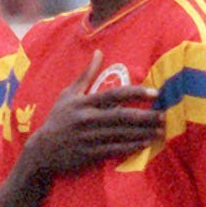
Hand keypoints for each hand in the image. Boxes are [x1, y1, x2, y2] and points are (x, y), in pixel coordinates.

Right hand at [16, 51, 162, 179]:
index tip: (154, 93)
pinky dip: (130, 148)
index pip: (113, 95)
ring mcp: (88, 138)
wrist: (41, 151)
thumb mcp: (68, 94)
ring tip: (160, 130)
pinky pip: (114, 150)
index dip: (135, 93)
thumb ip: (86, 74)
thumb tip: (99, 52)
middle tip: (164, 115)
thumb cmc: (58, 119)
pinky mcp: (89, 154)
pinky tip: (144, 144)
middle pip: (121, 116)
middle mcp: (86, 119)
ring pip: (120, 135)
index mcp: (83, 103)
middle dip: (145, 116)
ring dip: (142, 133)